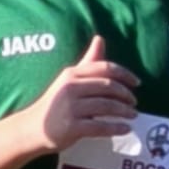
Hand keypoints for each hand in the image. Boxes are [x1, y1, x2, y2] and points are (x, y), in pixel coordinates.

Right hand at [30, 34, 139, 152]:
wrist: (32, 128)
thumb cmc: (54, 103)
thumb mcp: (68, 79)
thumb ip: (87, 62)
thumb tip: (100, 38)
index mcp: (72, 74)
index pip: (105, 68)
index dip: (125, 75)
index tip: (137, 83)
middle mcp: (71, 88)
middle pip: (108, 87)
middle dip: (126, 95)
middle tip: (134, 102)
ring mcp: (71, 108)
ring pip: (107, 106)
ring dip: (124, 111)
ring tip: (133, 115)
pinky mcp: (72, 127)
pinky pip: (100, 126)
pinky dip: (116, 128)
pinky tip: (125, 129)